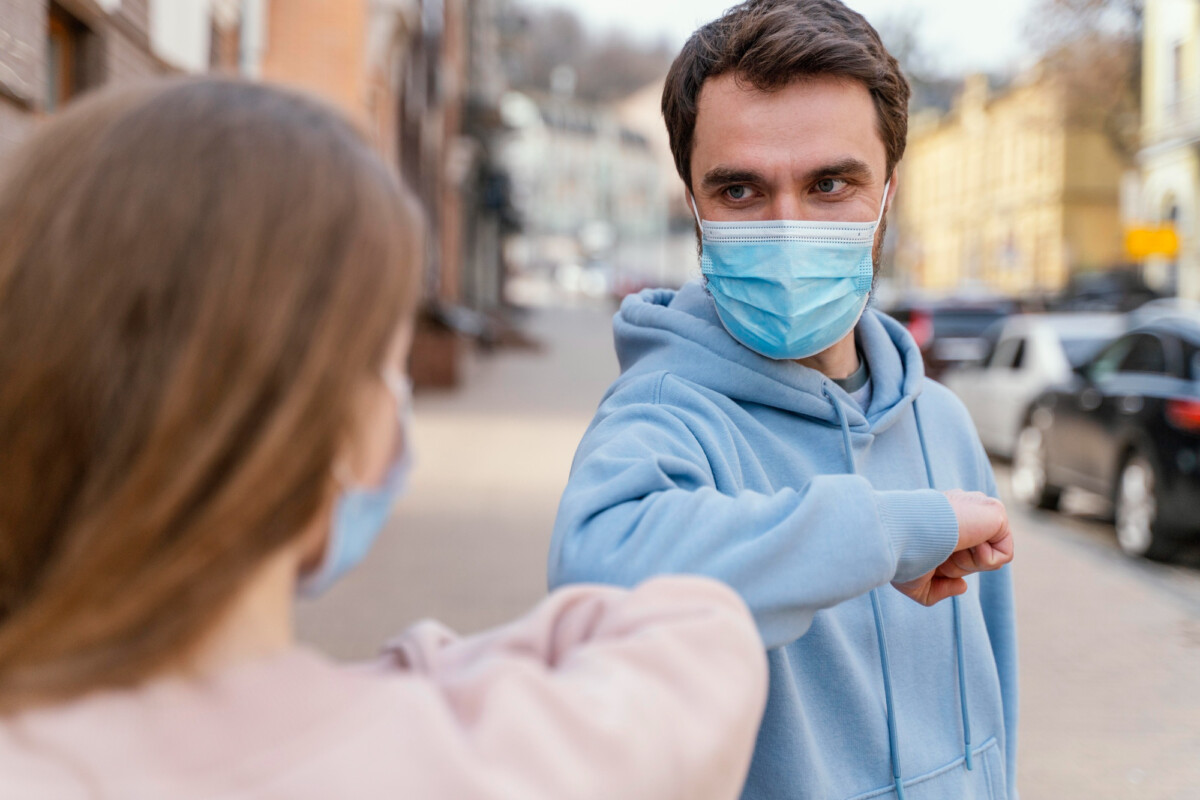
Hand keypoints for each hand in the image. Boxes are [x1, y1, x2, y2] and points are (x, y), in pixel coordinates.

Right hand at [893, 490, 1013, 606]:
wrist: (903, 533)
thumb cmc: (902, 554)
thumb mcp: (915, 582)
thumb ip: (938, 589)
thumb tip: (963, 586)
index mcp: (941, 516)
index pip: (959, 548)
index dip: (946, 566)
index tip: (927, 557)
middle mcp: (961, 508)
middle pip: (974, 554)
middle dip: (956, 566)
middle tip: (938, 554)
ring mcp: (979, 507)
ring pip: (987, 555)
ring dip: (967, 564)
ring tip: (950, 547)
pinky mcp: (996, 512)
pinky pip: (1004, 553)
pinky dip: (984, 561)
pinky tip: (966, 543)